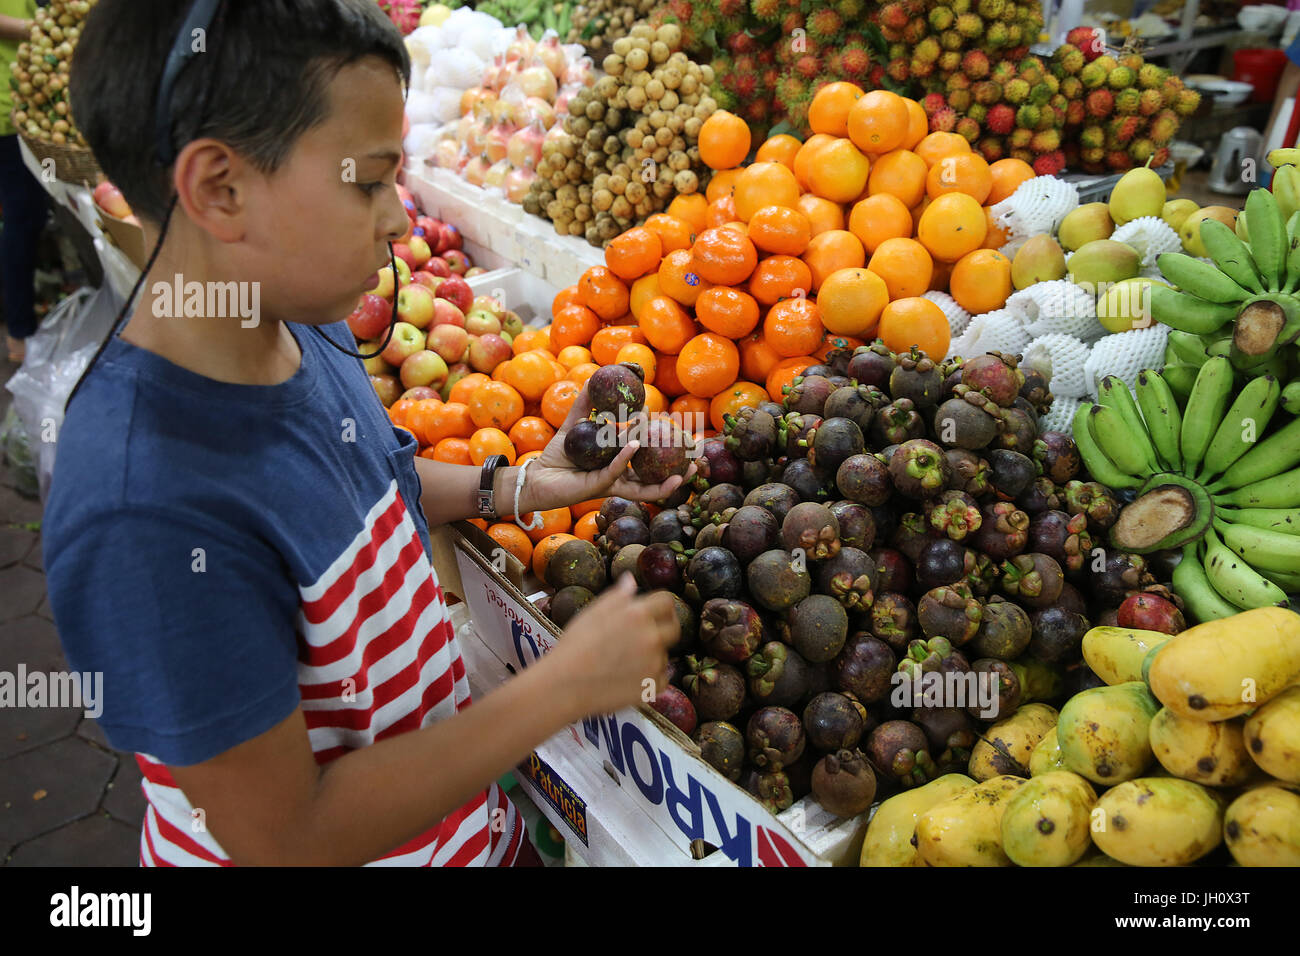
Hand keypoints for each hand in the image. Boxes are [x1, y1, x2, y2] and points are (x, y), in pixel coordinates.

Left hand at [521, 383, 695, 511]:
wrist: (538, 478)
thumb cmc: (558, 457)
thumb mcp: (573, 426)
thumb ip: (584, 405)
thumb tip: (592, 379)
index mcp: (620, 463)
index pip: (649, 455)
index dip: (664, 442)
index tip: (675, 423)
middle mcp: (621, 477)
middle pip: (656, 475)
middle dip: (680, 468)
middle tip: (696, 453)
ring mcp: (612, 483)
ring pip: (645, 481)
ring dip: (667, 476)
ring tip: (688, 466)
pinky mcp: (599, 487)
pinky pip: (616, 471)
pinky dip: (626, 457)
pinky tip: (636, 443)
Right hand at [544, 575, 679, 718]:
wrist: (566, 684)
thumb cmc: (575, 646)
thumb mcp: (593, 612)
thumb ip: (617, 595)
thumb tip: (631, 580)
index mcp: (638, 614)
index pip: (667, 601)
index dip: (662, 605)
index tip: (657, 612)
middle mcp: (652, 636)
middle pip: (674, 628)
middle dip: (664, 629)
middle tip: (646, 637)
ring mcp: (654, 663)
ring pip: (664, 655)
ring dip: (652, 656)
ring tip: (623, 662)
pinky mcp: (653, 686)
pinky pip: (660, 679)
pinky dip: (649, 679)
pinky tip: (628, 678)